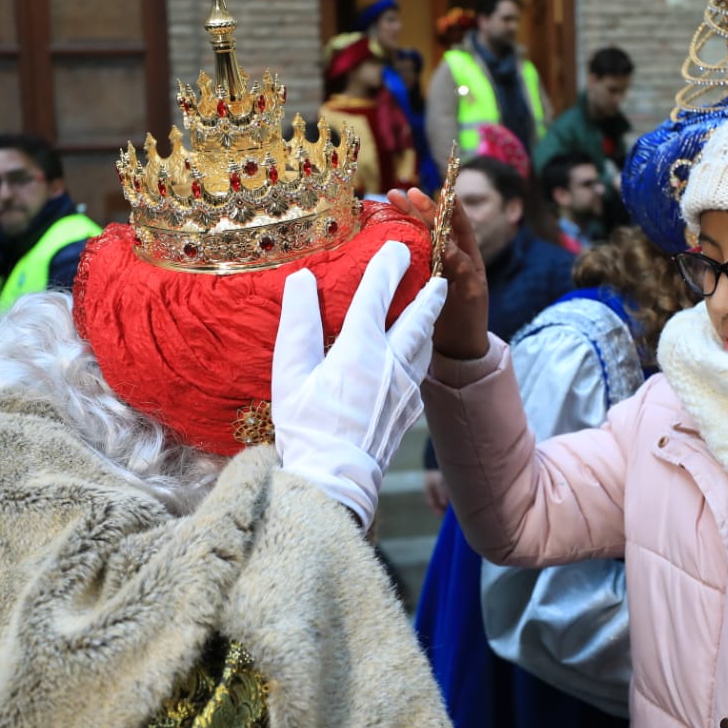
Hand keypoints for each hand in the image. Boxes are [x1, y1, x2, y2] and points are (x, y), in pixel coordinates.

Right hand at [272, 241, 446, 528]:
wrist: (335, 482)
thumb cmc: (305, 428)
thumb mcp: (289, 372)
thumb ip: (298, 322)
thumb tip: (303, 280)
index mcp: (359, 349)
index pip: (377, 294)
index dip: (387, 265)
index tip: (396, 245)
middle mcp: (390, 363)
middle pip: (419, 317)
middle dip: (429, 292)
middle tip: (438, 275)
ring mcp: (405, 388)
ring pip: (425, 345)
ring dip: (429, 322)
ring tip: (429, 308)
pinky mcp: (409, 410)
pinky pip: (421, 370)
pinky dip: (421, 351)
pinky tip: (414, 354)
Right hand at [385, 187, 491, 359]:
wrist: (458, 350)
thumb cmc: (471, 321)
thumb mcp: (472, 293)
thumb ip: (462, 267)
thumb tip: (446, 242)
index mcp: (467, 257)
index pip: (458, 225)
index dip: (447, 206)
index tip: (435, 190)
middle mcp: (449, 258)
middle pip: (433, 227)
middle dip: (418, 208)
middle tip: (400, 193)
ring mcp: (431, 268)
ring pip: (418, 238)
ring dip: (405, 220)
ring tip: (389, 201)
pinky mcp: (417, 280)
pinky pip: (407, 257)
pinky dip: (396, 244)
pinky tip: (381, 232)